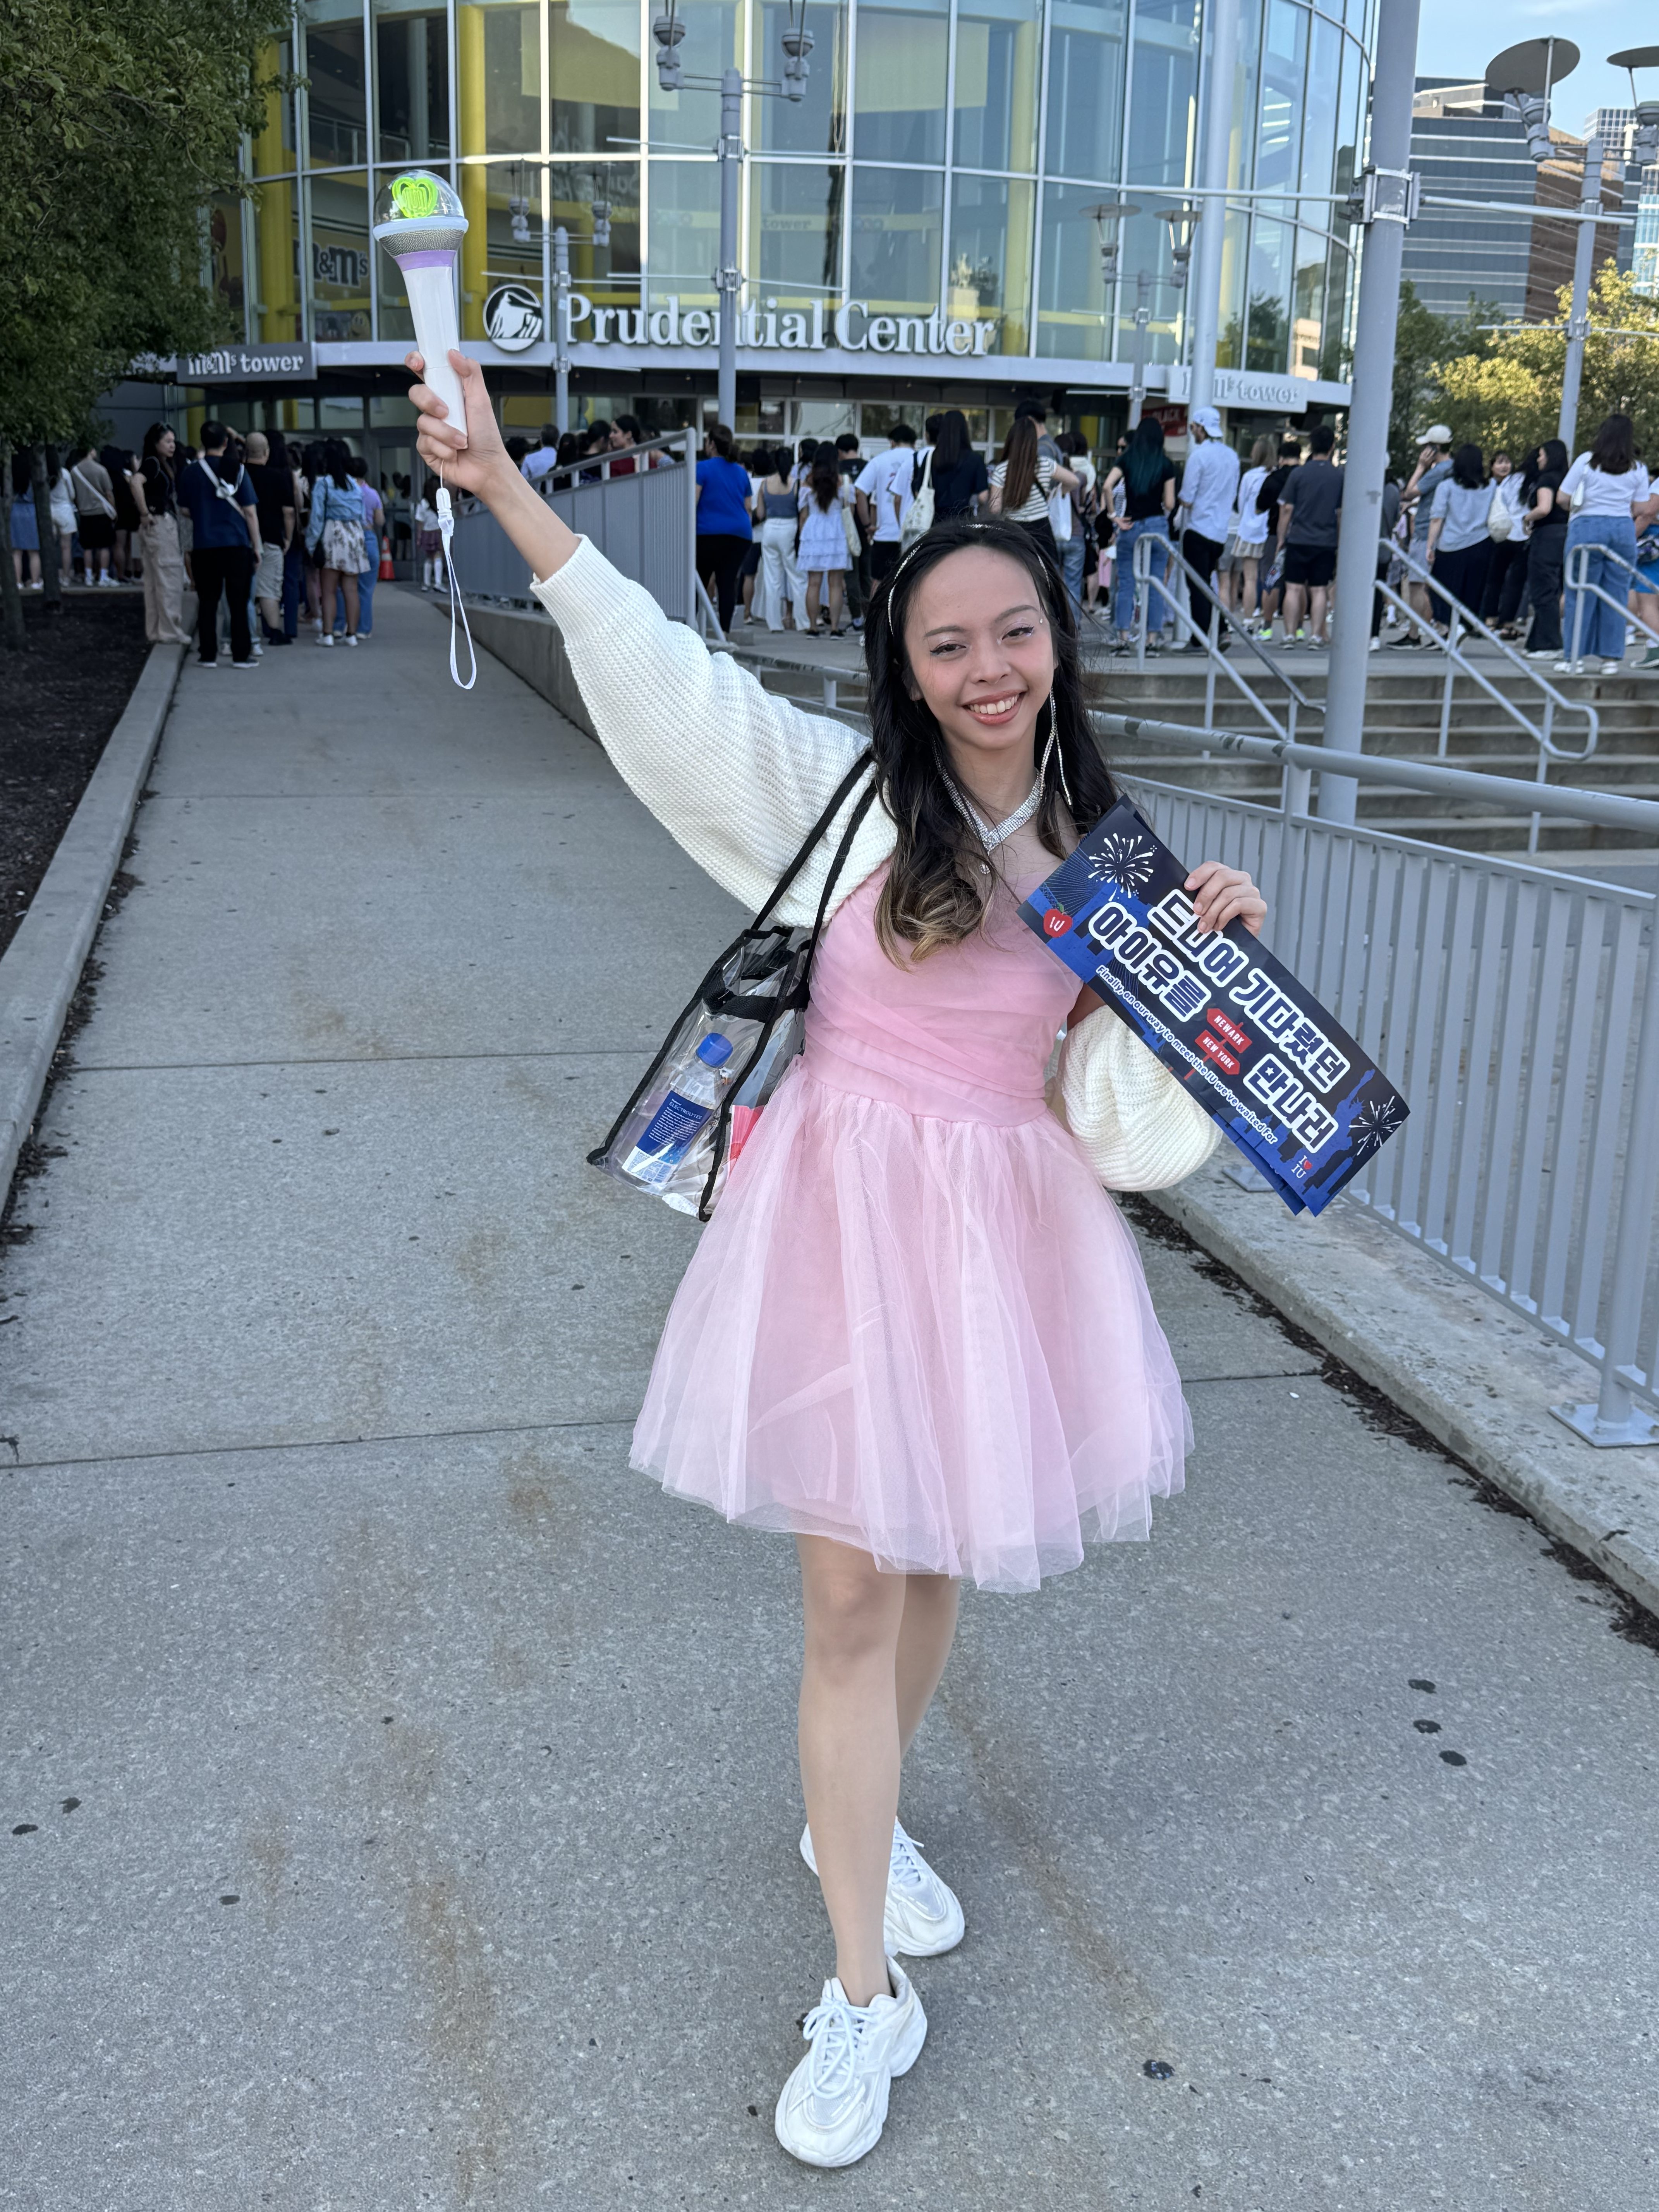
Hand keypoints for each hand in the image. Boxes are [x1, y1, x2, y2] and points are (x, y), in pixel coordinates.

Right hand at [406, 348, 511, 500]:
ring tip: (462, 441)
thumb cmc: (486, 436)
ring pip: (423, 422)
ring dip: (446, 433)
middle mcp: (435, 409)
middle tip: (447, 412)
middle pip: (416, 393)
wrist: (488, 467)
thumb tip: (454, 353)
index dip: (416, 363)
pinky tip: (454, 452)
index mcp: (447, 393)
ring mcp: (429, 428)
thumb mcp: (481, 400)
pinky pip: (425, 442)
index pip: (424, 372)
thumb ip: (470, 373)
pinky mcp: (426, 448)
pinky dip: (443, 448)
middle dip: (430, 402)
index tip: (418, 362)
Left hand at [1185, 861, 1264, 937]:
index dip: (1200, 874)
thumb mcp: (1205, 909)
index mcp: (1227, 876)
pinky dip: (1224, 916)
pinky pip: (1238, 904)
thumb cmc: (1217, 925)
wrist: (1234, 947)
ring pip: (1228, 893)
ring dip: (1212, 912)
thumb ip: (1198, 899)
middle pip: (1222, 877)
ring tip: (1204, 926)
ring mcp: (1252, 892)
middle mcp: (1242, 880)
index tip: (1187, 887)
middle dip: (1205, 895)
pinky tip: (1218, 927)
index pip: (1213, 867)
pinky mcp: (1260, 906)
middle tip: (1196, 911)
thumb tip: (1180, 896)